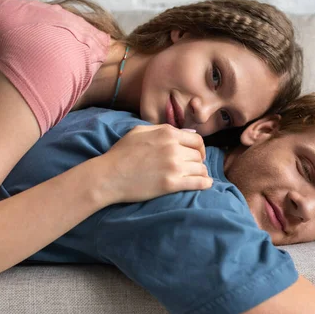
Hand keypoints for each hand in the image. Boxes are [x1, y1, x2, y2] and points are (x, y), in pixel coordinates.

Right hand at [98, 124, 212, 202]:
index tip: (195, 155)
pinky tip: (205, 184)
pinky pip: (198, 182)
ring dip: (200, 172)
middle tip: (193, 167)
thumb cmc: (121, 153)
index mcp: (167, 133)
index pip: (197, 140)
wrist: (109, 176)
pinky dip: (205, 183)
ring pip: (201, 168)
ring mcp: (173, 166)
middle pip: (199, 155)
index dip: (198, 148)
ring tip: (197, 176)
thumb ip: (163, 129)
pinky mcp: (171, 183)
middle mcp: (173, 147)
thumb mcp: (139, 131)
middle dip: (197, 161)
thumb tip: (186, 133)